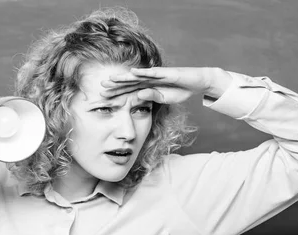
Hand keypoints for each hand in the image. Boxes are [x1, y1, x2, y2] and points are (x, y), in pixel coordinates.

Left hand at [100, 67, 230, 103]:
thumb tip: (138, 97)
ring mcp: (156, 75)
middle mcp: (149, 80)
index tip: (104, 99)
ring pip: (136, 77)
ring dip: (124, 78)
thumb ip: (151, 98)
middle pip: (129, 83)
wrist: (197, 83)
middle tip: (100, 88)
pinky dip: (142, 72)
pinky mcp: (165, 73)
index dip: (117, 94)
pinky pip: (152, 73)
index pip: (129, 91)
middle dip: (115, 85)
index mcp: (147, 87)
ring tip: (111, 79)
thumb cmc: (180, 90)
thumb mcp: (163, 99)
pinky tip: (132, 72)